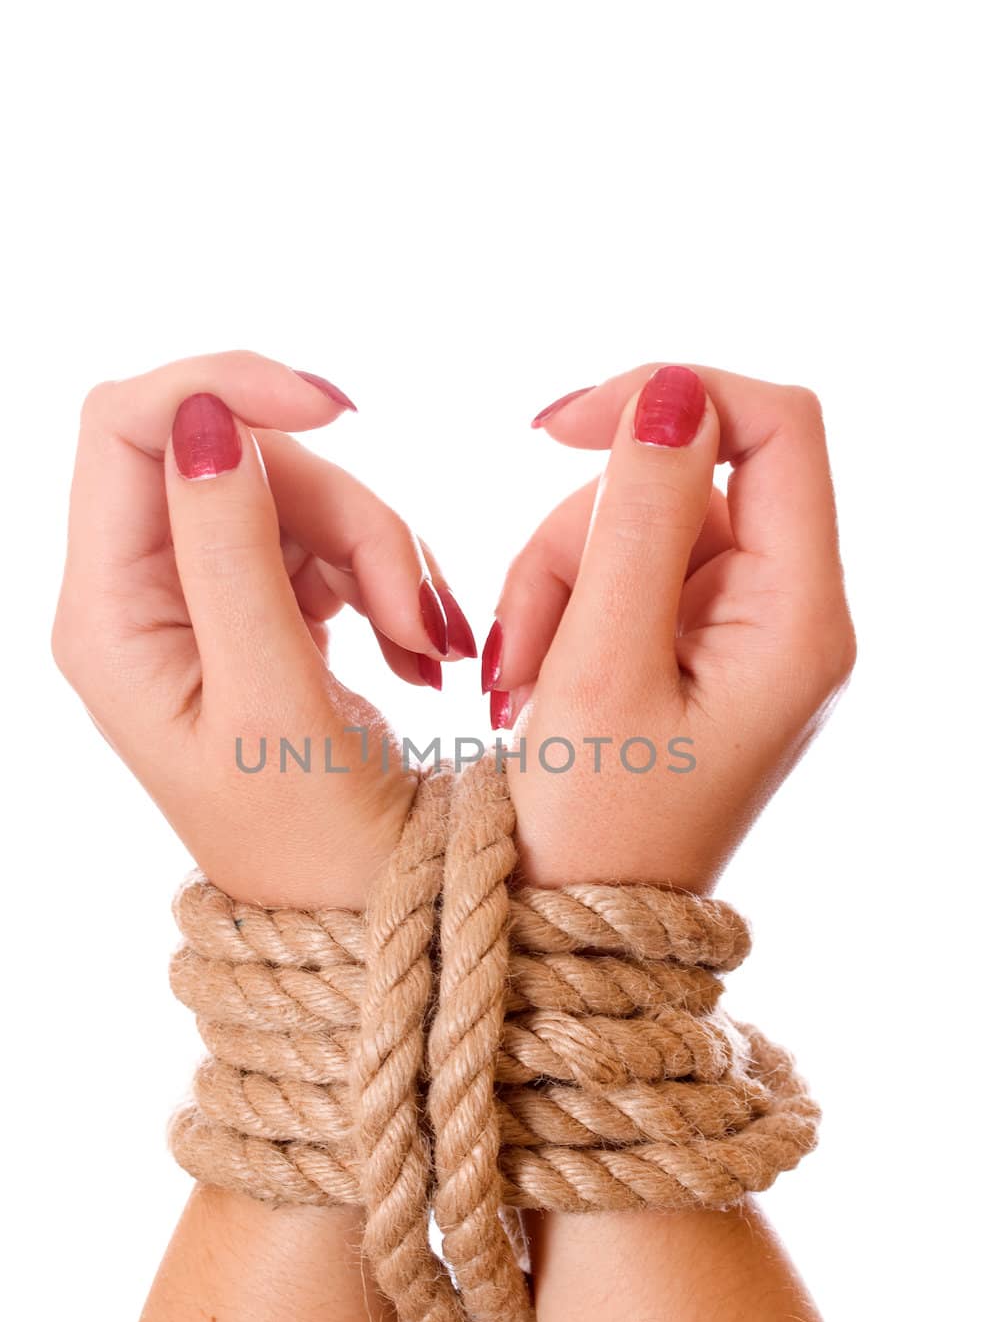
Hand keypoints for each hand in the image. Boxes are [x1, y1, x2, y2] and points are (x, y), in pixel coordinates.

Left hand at [52, 350, 474, 908]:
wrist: (378, 921)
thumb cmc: (321, 846)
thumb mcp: (273, 702)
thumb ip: (231, 555)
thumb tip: (202, 417)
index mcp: (108, 619)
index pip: (125, 428)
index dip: (222, 386)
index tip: (337, 408)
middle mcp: (139, 600)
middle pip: (233, 458)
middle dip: (343, 510)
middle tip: (415, 611)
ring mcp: (202, 603)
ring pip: (296, 494)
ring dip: (383, 553)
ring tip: (431, 653)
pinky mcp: (262, 612)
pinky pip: (330, 539)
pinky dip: (389, 578)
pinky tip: (422, 655)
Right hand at [485, 364, 855, 890]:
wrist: (574, 930)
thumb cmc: (587, 829)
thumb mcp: (599, 668)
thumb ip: (638, 521)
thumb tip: (671, 392)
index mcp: (799, 620)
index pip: (777, 427)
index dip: (671, 396)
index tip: (557, 429)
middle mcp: (790, 616)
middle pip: (689, 479)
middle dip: (582, 533)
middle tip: (523, 638)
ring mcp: (743, 634)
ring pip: (641, 522)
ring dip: (558, 578)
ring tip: (522, 679)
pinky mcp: (697, 650)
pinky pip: (626, 573)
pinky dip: (564, 607)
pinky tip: (535, 682)